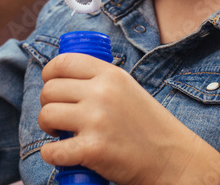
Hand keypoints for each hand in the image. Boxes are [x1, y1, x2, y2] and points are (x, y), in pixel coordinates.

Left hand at [38, 54, 219, 184]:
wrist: (172, 159)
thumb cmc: (149, 126)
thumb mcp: (128, 89)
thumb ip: (102, 82)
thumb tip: (66, 79)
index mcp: (111, 75)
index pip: (64, 62)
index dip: (49, 72)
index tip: (49, 83)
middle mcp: (101, 93)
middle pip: (50, 90)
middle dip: (47, 103)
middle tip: (57, 116)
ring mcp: (96, 121)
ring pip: (47, 116)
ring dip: (46, 127)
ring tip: (59, 133)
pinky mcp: (92, 149)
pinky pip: (53, 151)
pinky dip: (50, 155)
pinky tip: (58, 155)